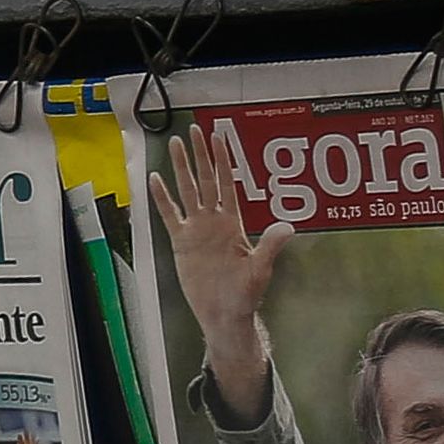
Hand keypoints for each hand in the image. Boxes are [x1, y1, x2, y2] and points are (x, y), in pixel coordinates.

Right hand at [147, 128, 287, 418]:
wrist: (224, 313)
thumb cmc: (245, 294)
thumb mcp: (260, 269)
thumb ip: (271, 246)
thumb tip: (288, 226)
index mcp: (233, 223)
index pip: (226, 184)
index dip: (223, 160)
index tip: (219, 136)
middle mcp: (213, 221)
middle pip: (206, 180)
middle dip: (200, 155)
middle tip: (194, 130)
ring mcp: (196, 230)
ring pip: (187, 192)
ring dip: (180, 168)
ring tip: (173, 144)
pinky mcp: (181, 243)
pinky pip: (169, 215)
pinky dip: (162, 198)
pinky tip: (155, 179)